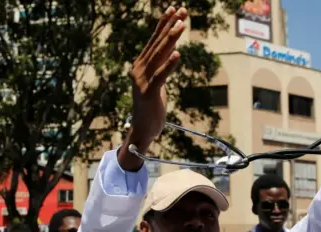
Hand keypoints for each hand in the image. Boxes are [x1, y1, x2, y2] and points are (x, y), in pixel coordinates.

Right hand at [119, 6, 187, 169]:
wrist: (142, 130)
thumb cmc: (151, 106)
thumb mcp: (157, 82)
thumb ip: (161, 66)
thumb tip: (172, 49)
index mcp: (141, 65)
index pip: (154, 40)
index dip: (164, 23)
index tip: (175, 9)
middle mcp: (138, 69)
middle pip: (157, 43)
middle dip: (170, 25)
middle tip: (182, 10)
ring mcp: (141, 81)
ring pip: (158, 56)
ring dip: (171, 39)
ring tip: (181, 25)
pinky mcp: (148, 93)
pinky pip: (161, 76)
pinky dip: (170, 65)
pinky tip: (178, 54)